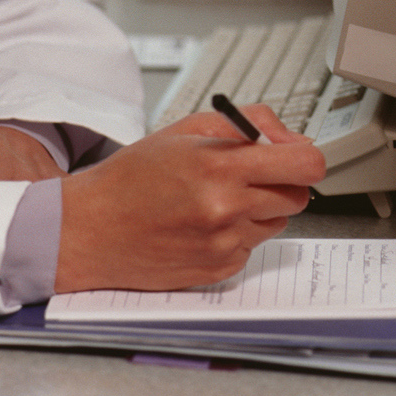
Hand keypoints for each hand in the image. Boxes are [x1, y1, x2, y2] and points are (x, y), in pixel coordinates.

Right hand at [55, 105, 325, 291]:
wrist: (89, 229)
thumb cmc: (132, 178)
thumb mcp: (187, 129)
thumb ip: (249, 125)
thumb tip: (294, 139)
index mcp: (220, 167)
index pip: (305, 166)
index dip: (306, 159)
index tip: (295, 158)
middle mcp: (226, 209)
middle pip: (298, 197)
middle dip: (282, 183)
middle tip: (250, 176)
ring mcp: (223, 244)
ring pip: (277, 223)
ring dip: (259, 210)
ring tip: (216, 200)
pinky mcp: (217, 270)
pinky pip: (252, 248)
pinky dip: (237, 235)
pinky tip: (203, 225)